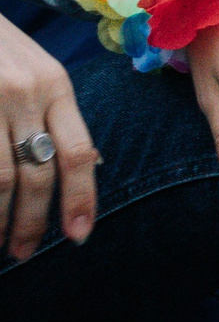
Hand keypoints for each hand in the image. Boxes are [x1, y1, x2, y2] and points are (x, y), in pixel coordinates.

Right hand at [0, 10, 97, 260]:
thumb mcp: (36, 70)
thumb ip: (56, 113)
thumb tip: (90, 165)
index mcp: (54, 84)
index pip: (78, 152)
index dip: (81, 199)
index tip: (79, 236)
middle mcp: (25, 94)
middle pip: (38, 174)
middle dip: (33, 221)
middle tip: (25, 252)